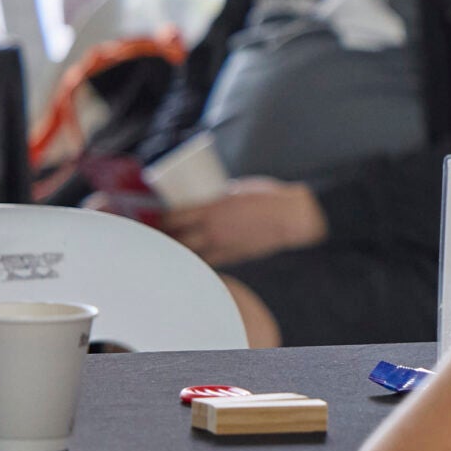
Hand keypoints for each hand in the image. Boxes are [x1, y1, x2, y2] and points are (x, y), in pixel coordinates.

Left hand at [163, 178, 325, 268]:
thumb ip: (221, 197)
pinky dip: (199, 259)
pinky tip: (195, 257)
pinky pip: (208, 261)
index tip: (157, 214)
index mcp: (211, 209)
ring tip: (174, 245)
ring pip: (189, 252)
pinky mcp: (233, 257)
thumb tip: (210, 198)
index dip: (159, 217)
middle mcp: (212, 229)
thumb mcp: (238, 189)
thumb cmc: (270, 198)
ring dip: (178, 249)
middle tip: (160, 232)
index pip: (173, 216)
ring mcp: (222, 246)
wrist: (294, 217)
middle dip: (164, 235)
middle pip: (175, 237)